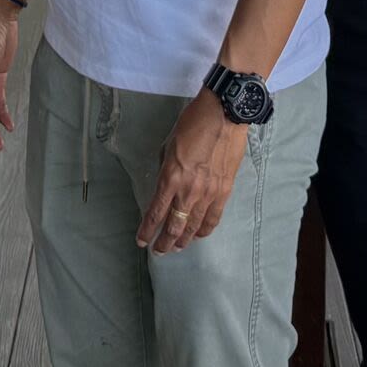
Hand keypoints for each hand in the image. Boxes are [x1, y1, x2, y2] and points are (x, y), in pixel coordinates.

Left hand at [138, 92, 247, 254]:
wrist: (224, 115)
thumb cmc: (192, 124)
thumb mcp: (169, 146)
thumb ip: (166, 170)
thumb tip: (166, 186)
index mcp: (171, 177)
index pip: (155, 213)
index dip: (147, 231)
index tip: (142, 241)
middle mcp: (189, 190)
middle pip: (175, 226)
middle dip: (164, 242)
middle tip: (159, 251)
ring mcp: (209, 193)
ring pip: (194, 226)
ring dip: (184, 240)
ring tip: (177, 247)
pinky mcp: (224, 191)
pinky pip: (213, 218)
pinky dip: (205, 229)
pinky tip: (199, 235)